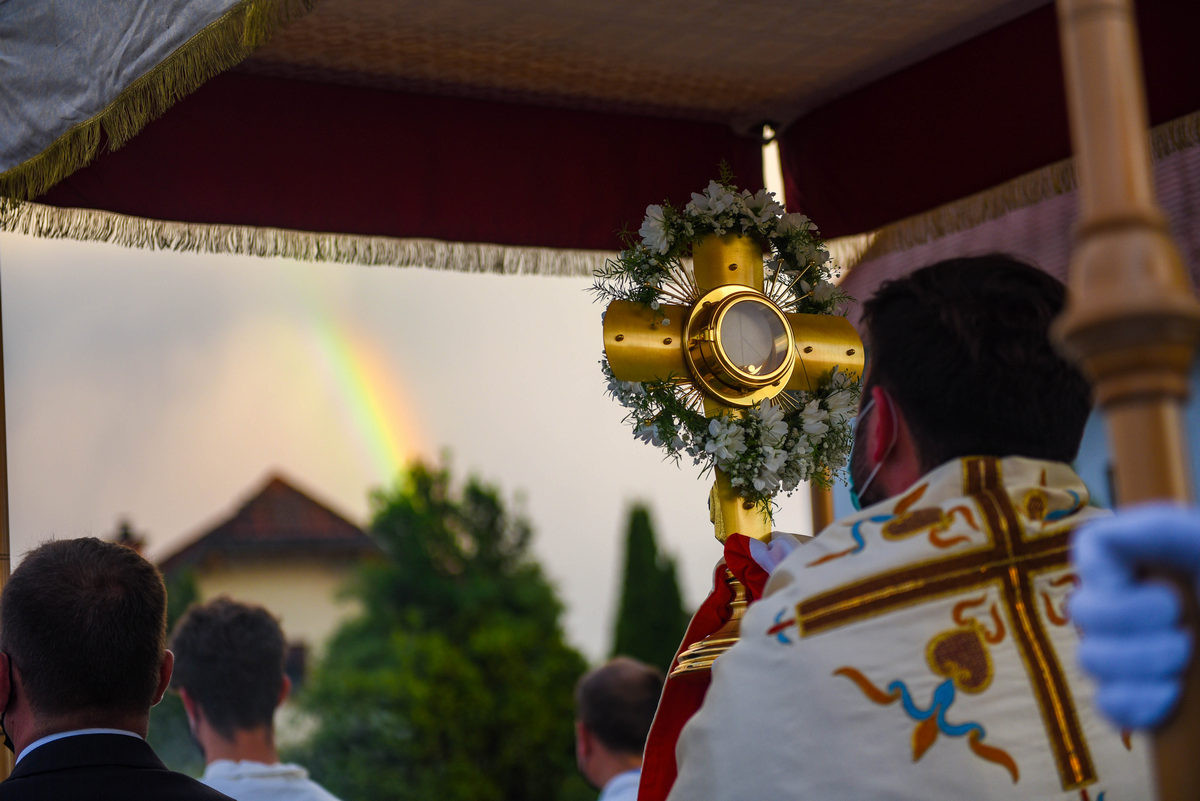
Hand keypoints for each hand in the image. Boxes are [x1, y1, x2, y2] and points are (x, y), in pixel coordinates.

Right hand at [1070, 504, 1199, 728]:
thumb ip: (1163, 529)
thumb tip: (1108, 535)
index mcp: (1146, 559)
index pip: (1090, 550)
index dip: (1104, 573)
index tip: (1159, 591)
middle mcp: (1127, 603)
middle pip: (1081, 610)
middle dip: (1130, 622)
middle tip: (1184, 629)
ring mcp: (1129, 653)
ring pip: (1090, 659)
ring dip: (1138, 662)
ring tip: (1185, 661)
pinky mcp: (1140, 699)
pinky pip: (1109, 704)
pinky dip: (1135, 703)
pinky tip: (1171, 695)